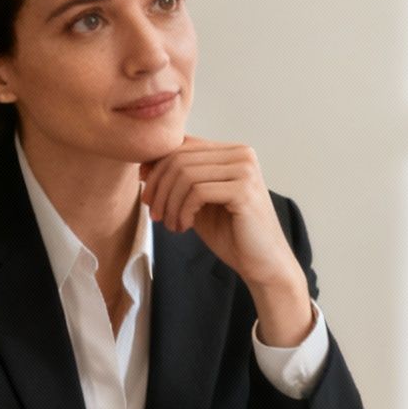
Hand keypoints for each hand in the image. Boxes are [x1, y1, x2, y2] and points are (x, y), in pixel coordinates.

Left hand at [142, 135, 299, 276]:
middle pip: (180, 158)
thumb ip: (179, 180)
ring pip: (185, 174)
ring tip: (170, 225)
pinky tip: (184, 227)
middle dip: (159, 188)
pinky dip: (182, 211)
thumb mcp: (198, 201)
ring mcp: (245, 170)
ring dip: (169, 203)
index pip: (183, 145)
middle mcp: (242, 154)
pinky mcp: (243, 190)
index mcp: (232, 151)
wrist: (263, 263)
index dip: (157, 168)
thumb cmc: (231, 233)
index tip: (147, 195)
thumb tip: (144, 164)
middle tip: (154, 215)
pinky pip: (197, 192)